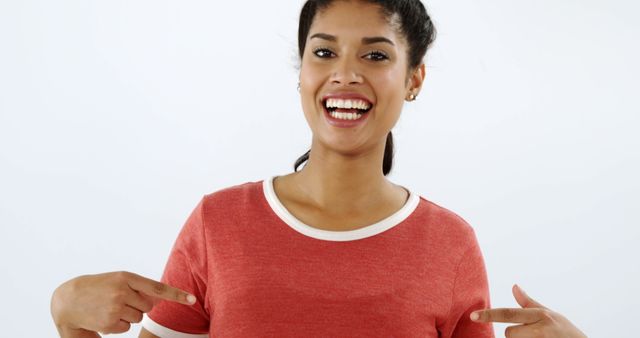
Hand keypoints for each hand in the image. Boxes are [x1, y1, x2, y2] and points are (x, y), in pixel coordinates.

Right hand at [51, 271, 195, 336]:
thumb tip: (159, 300)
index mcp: (126, 277)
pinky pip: (126, 328)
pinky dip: (118, 326)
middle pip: (149, 306)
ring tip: (109, 308)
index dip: (176, 295)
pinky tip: (103, 317)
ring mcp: (115, 307)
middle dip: (139, 306)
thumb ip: (140, 287)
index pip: (157, 287)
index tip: (191, 300)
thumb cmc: (98, 288)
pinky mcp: (109, 323)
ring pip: (138, 317)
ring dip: (127, 316)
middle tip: (119, 301)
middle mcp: (122, 291)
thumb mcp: (118, 280)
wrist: (67, 299)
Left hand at [470, 284, 586, 337]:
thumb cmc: (566, 332)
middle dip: (517, 335)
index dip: (489, 315)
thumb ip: (529, 303)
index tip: (473, 315)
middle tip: (534, 336)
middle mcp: (540, 329)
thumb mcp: (550, 314)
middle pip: (509, 333)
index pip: (509, 314)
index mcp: (540, 315)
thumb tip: (513, 286)